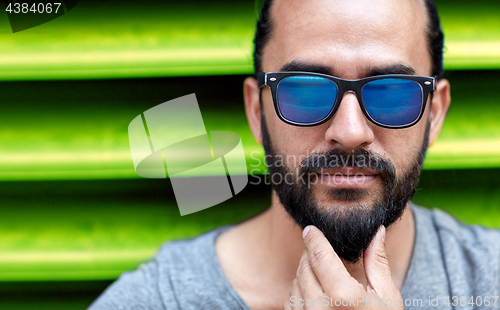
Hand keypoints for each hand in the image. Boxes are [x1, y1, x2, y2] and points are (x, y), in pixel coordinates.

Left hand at [284, 225, 403, 308]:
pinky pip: (291, 301)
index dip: (313, 238)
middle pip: (305, 267)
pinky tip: (313, 291)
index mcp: (343, 296)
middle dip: (311, 255)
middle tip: (321, 251)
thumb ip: (377, 261)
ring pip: (295, 282)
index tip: (310, 229)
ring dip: (304, 272)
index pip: (319, 255)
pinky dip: (298, 290)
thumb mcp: (387, 296)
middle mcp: (320, 308)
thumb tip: (377, 231)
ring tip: (320, 273)